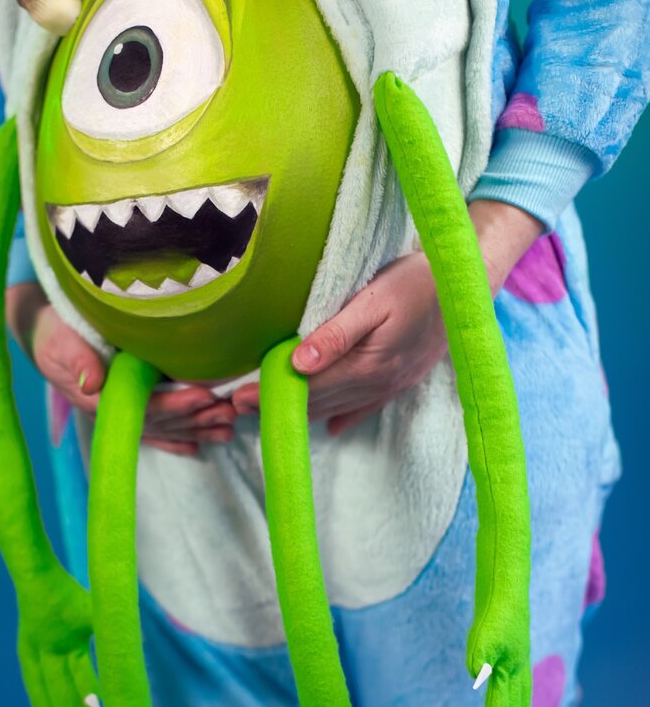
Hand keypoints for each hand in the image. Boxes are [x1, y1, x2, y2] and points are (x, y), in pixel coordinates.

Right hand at [6, 282, 234, 455]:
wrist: (43, 332)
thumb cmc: (52, 331)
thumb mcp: (60, 340)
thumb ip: (77, 359)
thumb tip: (94, 383)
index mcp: (102, 399)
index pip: (144, 407)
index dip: (175, 404)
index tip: (204, 396)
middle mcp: (115, 411)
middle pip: (162, 421)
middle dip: (197, 418)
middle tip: (230, 413)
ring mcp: (122, 412)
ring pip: (165, 426)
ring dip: (197, 428)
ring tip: (229, 428)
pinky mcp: (127, 407)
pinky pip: (156, 429)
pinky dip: (177, 438)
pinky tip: (198, 446)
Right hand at [17, 564, 99, 706]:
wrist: (38, 579)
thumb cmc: (72, 596)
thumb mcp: (95, 610)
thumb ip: (112, 631)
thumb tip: (136, 647)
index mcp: (69, 639)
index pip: (80, 671)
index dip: (88, 691)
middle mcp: (48, 648)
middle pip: (59, 685)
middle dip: (69, 706)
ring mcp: (33, 650)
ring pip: (41, 687)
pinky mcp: (24, 651)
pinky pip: (30, 681)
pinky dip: (36, 699)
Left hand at [232, 200, 542, 432]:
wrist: (471, 279)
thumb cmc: (419, 280)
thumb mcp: (375, 298)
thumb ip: (336, 333)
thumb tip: (297, 364)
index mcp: (368, 364)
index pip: (308, 387)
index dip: (271, 395)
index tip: (237, 399)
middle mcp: (378, 382)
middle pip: (319, 401)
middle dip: (278, 406)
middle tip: (236, 409)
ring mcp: (392, 385)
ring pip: (338, 406)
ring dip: (303, 412)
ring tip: (268, 415)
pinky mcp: (403, 379)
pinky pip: (366, 407)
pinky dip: (343, 417)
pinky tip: (330, 427)